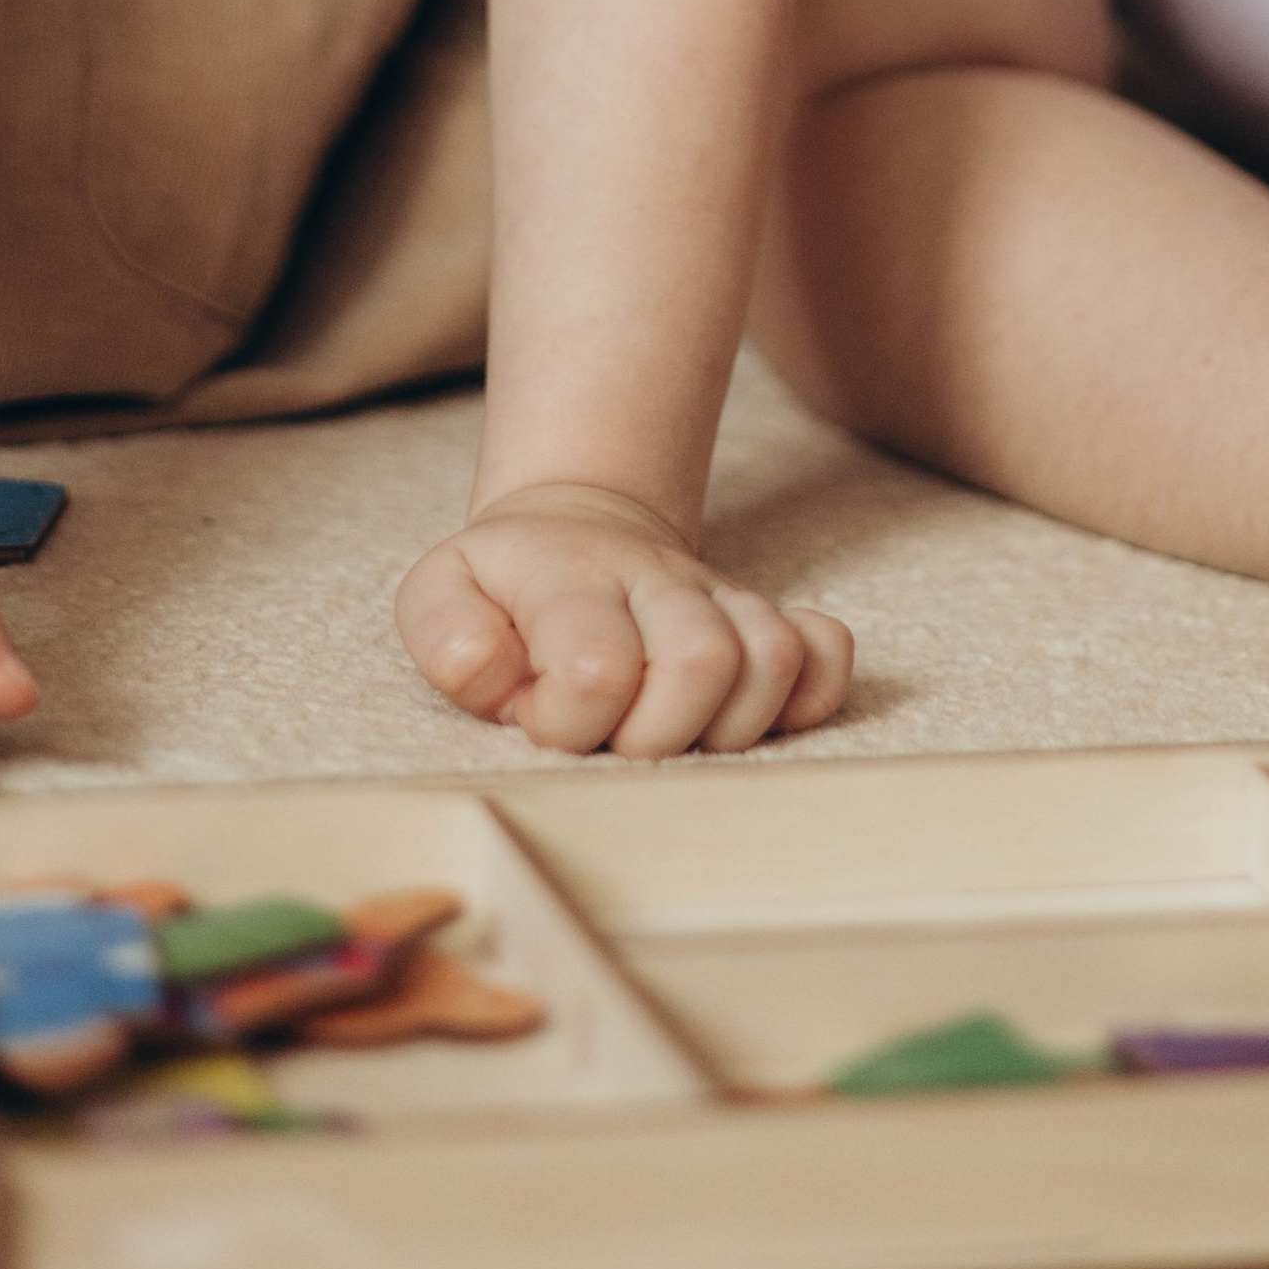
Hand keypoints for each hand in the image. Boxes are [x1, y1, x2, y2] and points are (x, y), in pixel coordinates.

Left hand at [394, 482, 853, 755]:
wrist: (573, 528)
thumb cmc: (503, 590)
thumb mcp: (443, 594)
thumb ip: (448, 637)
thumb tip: (495, 678)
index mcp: (571, 579)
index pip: (598, 667)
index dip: (569, 722)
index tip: (541, 721)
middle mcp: (657, 582)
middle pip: (703, 663)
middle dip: (658, 737)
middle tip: (614, 740)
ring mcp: (719, 597)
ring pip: (772, 659)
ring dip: (728, 726)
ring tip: (673, 732)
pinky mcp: (765, 616)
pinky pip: (826, 651)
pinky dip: (808, 696)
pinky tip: (756, 717)